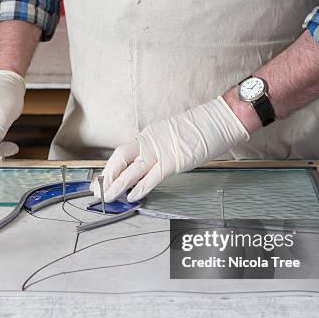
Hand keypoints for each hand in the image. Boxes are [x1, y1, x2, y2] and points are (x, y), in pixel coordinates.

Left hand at [94, 96, 249, 201]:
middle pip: (120, 159)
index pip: (123, 153)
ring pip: (132, 170)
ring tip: (109, 198)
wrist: (220, 119)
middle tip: (98, 191)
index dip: (110, 168)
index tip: (101, 180)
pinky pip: (151, 178)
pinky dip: (140, 188)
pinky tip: (132, 196)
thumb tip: (148, 165)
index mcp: (149, 135)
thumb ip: (158, 149)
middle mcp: (150, 141)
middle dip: (108, 176)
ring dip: (118, 186)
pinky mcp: (173, 161)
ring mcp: (161, 151)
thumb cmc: (202, 129)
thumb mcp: (171, 136)